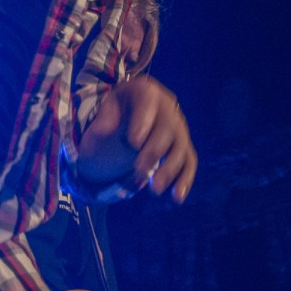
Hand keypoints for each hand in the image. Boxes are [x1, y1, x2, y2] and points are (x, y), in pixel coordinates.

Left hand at [77, 78, 196, 201]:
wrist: (133, 113)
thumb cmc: (119, 110)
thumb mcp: (107, 109)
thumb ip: (104, 119)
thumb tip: (101, 132)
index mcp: (147, 92)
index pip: (148, 103)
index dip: (143, 121)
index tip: (133, 142)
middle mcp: (168, 108)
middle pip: (168, 128)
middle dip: (154, 152)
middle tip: (137, 170)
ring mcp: (179, 128)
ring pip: (180, 148)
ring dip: (169, 171)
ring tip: (153, 189)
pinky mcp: (185, 147)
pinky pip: (189, 163)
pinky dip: (184, 181)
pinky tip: (176, 198)